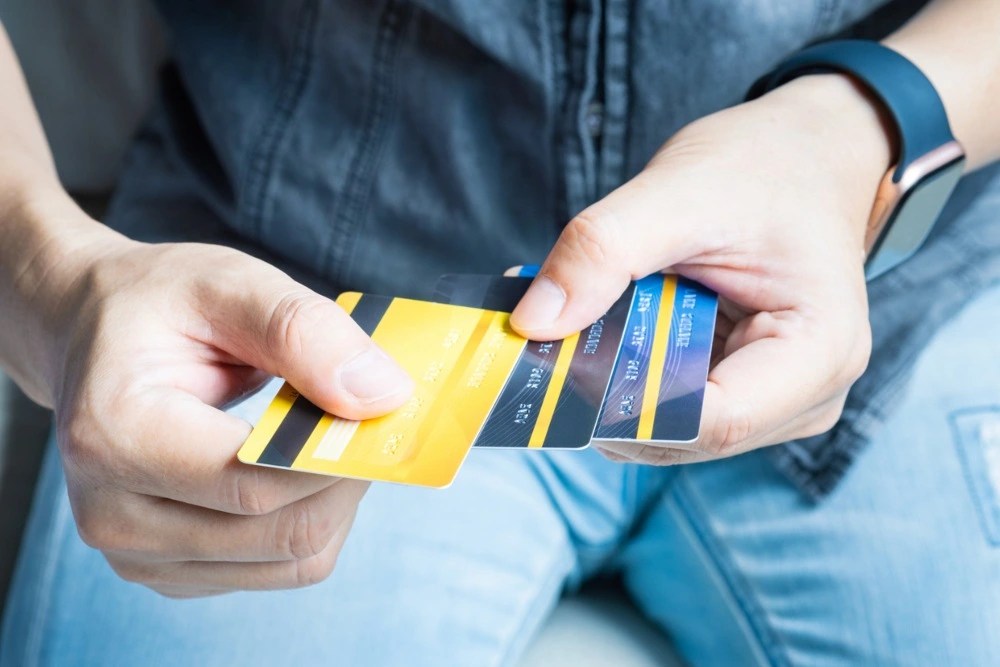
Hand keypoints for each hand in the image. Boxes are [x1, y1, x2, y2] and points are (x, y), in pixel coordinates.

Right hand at [49, 239, 411, 596]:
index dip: (340, 454)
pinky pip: (278, 568)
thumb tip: (383, 395)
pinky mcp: (169, 569)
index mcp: (116, 433)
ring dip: (336, 499)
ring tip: (328, 434)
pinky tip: (298, 467)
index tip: (388, 409)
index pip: (258, 482)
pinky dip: (310, 518)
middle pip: (283, 530)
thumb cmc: (159, 305)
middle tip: (371, 416)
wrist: (91, 332)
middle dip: (349, 476)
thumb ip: (304, 333)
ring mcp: (136, 552)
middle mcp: (112, 511)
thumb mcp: (230, 284)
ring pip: (292, 560)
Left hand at [510, 75, 891, 464]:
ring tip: (569, 321)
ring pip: (663, 430)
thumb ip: (603, 250)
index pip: (712, 421)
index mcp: (818, 353)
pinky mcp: (740, 392)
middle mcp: (805, 397)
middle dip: (602, 395)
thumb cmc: (764, 168)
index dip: (624, 406)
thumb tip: (531, 322)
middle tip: (535, 344)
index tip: (553, 366)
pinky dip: (621, 372)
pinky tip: (599, 327)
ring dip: (605, 384)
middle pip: (681, 434)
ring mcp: (774, 404)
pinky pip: (665, 405)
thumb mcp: (679, 190)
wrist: (804, 161)